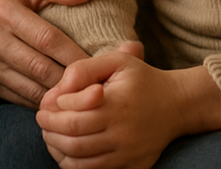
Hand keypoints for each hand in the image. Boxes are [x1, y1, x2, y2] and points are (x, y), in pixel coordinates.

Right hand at [0, 0, 97, 105]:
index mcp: (5, 11)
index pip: (48, 38)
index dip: (76, 53)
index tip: (102, 61)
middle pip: (41, 68)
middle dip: (73, 80)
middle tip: (100, 86)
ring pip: (30, 89)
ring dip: (59, 96)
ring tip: (86, 98)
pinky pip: (17, 98)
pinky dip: (40, 102)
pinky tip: (59, 101)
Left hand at [36, 42, 220, 168]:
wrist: (177, 104)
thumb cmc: (142, 80)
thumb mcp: (116, 62)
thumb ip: (84, 69)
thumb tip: (59, 91)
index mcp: (117, 105)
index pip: (72, 117)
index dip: (52, 112)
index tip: (46, 104)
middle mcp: (123, 133)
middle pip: (73, 141)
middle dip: (50, 131)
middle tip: (42, 121)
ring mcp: (128, 154)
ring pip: (81, 162)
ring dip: (58, 149)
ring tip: (51, 135)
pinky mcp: (133, 167)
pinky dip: (75, 165)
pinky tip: (68, 151)